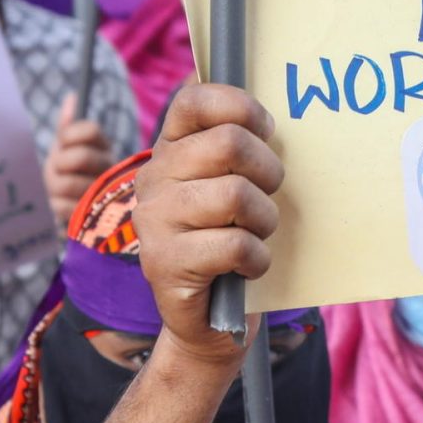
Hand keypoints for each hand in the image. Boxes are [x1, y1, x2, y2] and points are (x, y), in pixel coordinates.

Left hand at [45, 96, 114, 230]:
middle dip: (60, 161)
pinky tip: (59, 202)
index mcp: (103, 148)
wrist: (75, 208)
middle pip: (80, 157)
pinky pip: (60, 206)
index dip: (70, 134)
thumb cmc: (70, 172)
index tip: (63, 139)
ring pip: (66, 183)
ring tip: (57, 186)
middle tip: (57, 166)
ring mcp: (100, 195)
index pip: (90, 130)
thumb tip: (71, 97)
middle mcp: (108, 170)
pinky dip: (54, 203)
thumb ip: (69, 125)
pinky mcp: (88, 219)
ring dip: (54, 184)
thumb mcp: (69, 146)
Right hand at [132, 84, 281, 369]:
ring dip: (264, 220)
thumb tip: (269, 115)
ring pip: (236, 195)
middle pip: (229, 143)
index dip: (240, 107)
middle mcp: (153, 179)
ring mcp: (154, 221)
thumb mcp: (232, 184)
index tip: (265, 131)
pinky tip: (247, 266)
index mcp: (168, 150)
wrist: (208, 321)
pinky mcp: (165, 263)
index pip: (194, 100)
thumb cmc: (230, 241)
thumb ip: (239, 147)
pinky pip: (235, 244)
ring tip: (257, 235)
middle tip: (268, 195)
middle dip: (268, 171)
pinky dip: (256, 258)